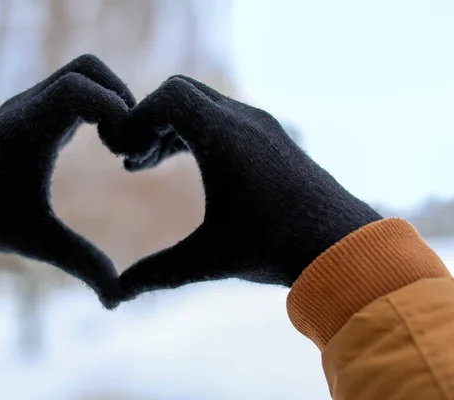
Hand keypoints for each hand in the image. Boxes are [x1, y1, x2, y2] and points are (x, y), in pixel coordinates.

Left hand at [0, 55, 134, 308]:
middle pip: (88, 67)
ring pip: (81, 72)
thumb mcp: (39, 242)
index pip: (82, 85)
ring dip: (108, 99)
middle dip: (119, 97)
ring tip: (115, 142)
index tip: (121, 150)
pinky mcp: (33, 110)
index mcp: (32, 128)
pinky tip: (99, 141)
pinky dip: (95, 105)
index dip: (116, 108)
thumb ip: (82, 264)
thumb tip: (116, 298)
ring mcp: (32, 104)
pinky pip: (73, 88)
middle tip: (123, 141)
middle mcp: (31, 107)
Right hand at [109, 75, 380, 298]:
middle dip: (150, 121)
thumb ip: (157, 272)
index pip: (166, 97)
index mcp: (223, 136)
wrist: (342, 247)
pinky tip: (190, 166)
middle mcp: (243, 120)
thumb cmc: (273, 248)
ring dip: (172, 127)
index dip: (137, 120)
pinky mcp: (271, 136)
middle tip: (136, 163)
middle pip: (180, 92)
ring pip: (202, 104)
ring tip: (151, 165)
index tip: (126, 158)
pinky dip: (197, 132)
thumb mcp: (208, 259)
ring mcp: (261, 124)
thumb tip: (117, 295)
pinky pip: (222, 117)